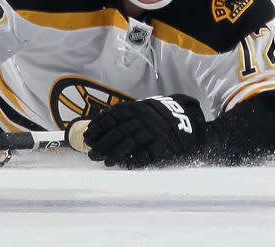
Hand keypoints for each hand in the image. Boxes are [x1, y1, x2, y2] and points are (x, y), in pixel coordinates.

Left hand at [83, 94, 204, 168]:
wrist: (187, 118)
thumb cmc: (158, 116)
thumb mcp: (141, 108)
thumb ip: (124, 113)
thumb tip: (97, 120)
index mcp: (137, 108)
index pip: (112, 117)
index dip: (98, 128)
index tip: (87, 137)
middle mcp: (144, 119)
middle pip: (119, 132)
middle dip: (103, 144)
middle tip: (91, 154)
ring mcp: (154, 132)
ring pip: (130, 143)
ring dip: (115, 154)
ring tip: (106, 162)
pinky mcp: (164, 146)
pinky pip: (147, 154)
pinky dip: (135, 160)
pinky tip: (125, 165)